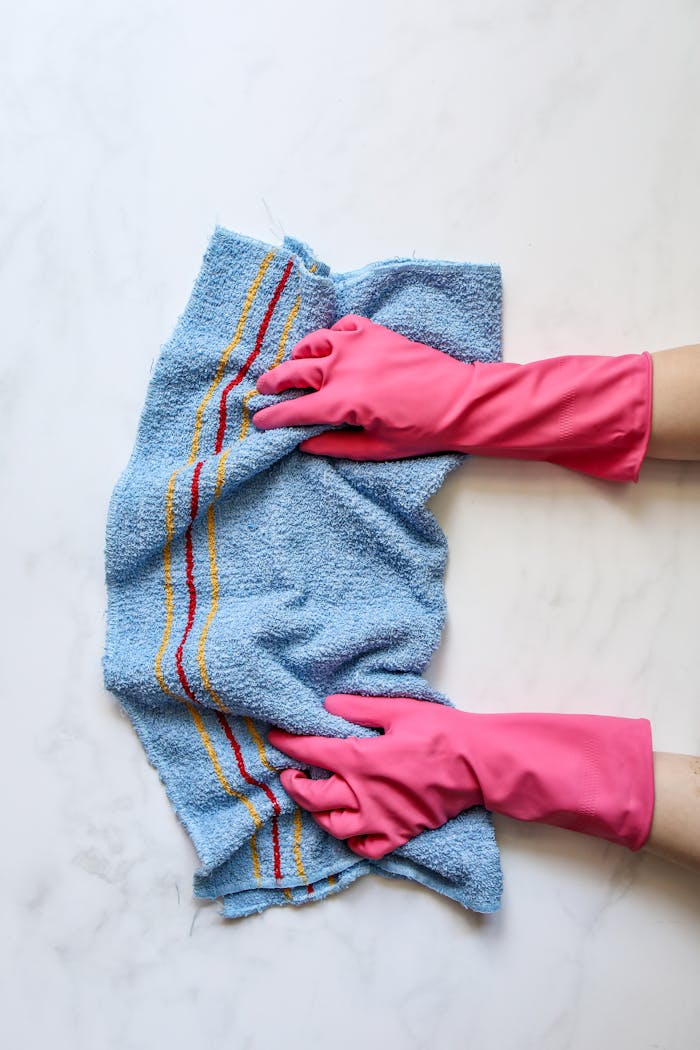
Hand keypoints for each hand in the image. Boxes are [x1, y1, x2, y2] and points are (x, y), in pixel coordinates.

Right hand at [253, 315, 468, 459]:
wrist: (459, 400)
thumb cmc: (421, 431)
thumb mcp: (376, 449)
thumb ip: (335, 446)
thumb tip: (304, 445)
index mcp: (342, 401)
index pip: (295, 410)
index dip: (273, 416)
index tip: (260, 419)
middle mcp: (344, 367)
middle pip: (295, 371)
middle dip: (274, 382)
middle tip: (264, 388)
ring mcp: (359, 344)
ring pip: (314, 343)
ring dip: (299, 355)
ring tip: (293, 364)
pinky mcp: (376, 332)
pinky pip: (343, 325)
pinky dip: (332, 334)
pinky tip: (333, 345)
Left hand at [268, 693, 482, 858]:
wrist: (478, 763)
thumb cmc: (441, 732)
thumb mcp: (398, 709)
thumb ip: (359, 708)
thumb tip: (327, 705)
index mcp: (362, 759)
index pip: (312, 752)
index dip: (289, 744)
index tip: (275, 737)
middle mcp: (364, 794)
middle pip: (313, 796)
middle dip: (294, 784)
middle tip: (290, 774)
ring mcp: (381, 818)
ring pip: (333, 825)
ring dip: (318, 812)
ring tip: (315, 798)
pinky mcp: (399, 833)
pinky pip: (364, 847)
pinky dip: (351, 839)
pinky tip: (349, 826)